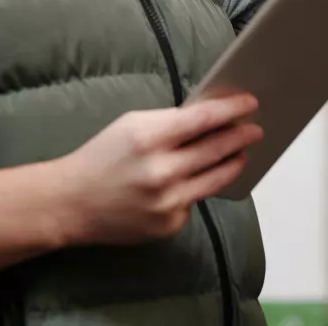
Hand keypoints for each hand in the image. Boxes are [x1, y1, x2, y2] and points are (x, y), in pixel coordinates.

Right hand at [56, 94, 261, 245]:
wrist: (72, 202)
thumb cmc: (101, 157)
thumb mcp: (130, 126)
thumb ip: (168, 123)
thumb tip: (208, 119)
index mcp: (148, 137)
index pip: (202, 120)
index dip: (231, 110)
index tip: (249, 103)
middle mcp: (160, 171)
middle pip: (216, 149)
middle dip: (240, 136)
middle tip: (255, 129)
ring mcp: (166, 201)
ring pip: (215, 179)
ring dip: (232, 163)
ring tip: (242, 153)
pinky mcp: (168, 224)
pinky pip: (193, 201)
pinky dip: (196, 189)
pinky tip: (193, 181)